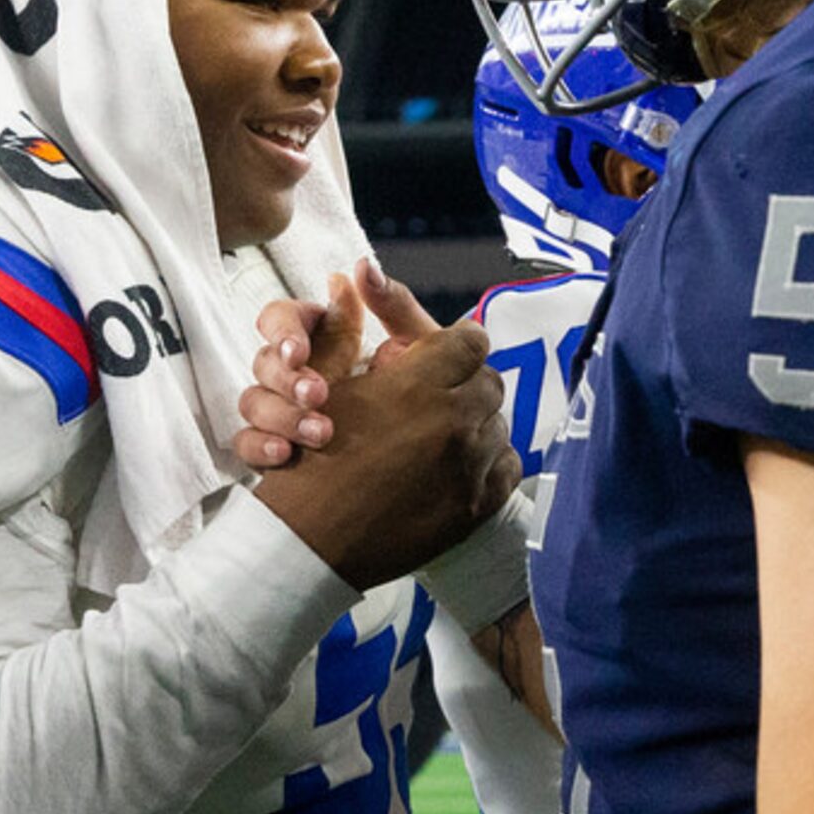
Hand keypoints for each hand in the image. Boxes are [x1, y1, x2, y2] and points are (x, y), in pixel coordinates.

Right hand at [235, 258, 440, 467]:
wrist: (430, 455)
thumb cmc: (423, 392)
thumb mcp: (417, 347)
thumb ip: (393, 305)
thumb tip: (363, 266)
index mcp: (321, 337)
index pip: (282, 318)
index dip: (282, 331)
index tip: (299, 352)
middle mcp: (296, 370)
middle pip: (263, 359)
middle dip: (286, 378)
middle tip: (317, 394)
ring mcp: (282, 407)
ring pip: (253, 400)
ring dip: (281, 414)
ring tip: (320, 433)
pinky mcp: (275, 443)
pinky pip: (246, 442)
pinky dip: (259, 446)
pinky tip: (285, 454)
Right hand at [250, 269, 513, 589]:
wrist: (310, 542)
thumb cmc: (307, 458)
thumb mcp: (323, 382)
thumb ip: (348, 326)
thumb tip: (360, 271)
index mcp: (418, 385)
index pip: (469, 340)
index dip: (454, 342)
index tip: (443, 352)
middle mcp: (454, 422)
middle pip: (489, 381)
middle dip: (466, 381)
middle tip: (437, 394)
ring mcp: (470, 467)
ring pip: (498, 424)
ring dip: (474, 422)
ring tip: (440, 434)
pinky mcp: (477, 507)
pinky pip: (506, 466)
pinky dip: (487, 461)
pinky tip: (455, 466)